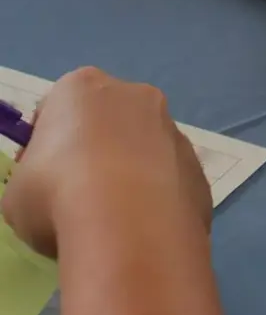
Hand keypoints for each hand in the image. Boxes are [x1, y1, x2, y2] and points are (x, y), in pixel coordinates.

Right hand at [1, 68, 211, 257]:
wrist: (131, 226)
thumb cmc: (58, 195)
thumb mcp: (18, 190)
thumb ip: (35, 178)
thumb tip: (53, 188)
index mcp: (83, 87)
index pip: (60, 107)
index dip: (49, 142)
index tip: (43, 175)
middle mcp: (137, 97)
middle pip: (110, 121)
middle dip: (97, 152)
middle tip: (79, 196)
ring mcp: (174, 131)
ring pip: (147, 149)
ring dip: (133, 174)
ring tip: (115, 219)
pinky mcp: (198, 167)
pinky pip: (171, 179)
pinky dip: (159, 198)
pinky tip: (144, 227)